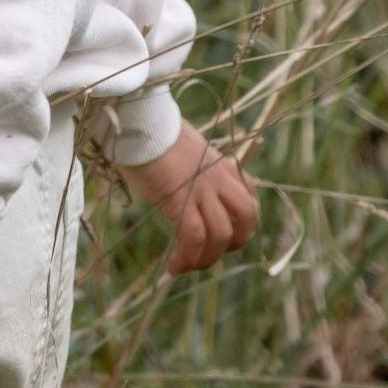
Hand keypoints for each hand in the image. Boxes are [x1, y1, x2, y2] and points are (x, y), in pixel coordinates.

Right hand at [117, 117, 259, 274]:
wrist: (138, 120)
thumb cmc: (148, 129)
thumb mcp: (179, 145)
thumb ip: (189, 164)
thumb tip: (178, 175)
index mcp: (218, 161)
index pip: (249, 193)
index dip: (243, 218)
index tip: (227, 231)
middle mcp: (217, 176)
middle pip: (248, 216)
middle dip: (236, 241)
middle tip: (211, 250)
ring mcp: (202, 189)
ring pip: (223, 234)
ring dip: (208, 258)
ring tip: (188, 265)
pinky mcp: (182, 200)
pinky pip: (194, 238)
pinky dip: (187, 258)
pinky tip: (173, 267)